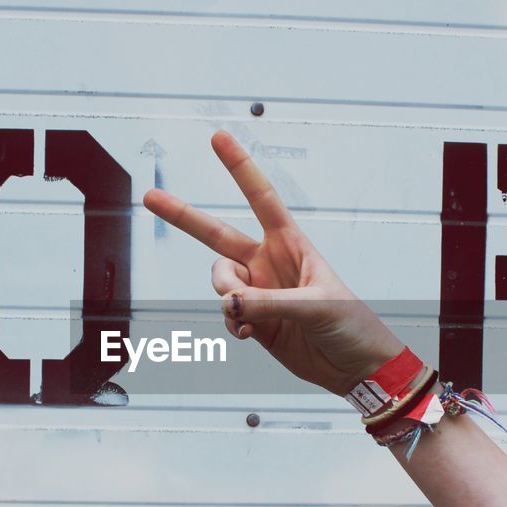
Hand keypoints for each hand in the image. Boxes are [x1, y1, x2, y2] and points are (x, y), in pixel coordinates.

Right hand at [142, 130, 404, 395]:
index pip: (261, 198)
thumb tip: (232, 303)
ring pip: (219, 282)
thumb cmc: (352, 325)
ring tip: (246, 315)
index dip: (239, 168)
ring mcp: (259, 293)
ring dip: (226, 297)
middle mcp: (269, 263)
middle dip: (184, 216)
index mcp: (291, 245)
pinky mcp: (254, 322)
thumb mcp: (319, 306)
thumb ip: (271, 304)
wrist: (356, 367)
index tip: (218, 139)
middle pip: (217, 234)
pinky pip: (227, 315)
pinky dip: (231, 324)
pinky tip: (248, 333)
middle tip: (150, 198)